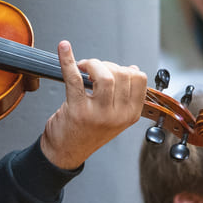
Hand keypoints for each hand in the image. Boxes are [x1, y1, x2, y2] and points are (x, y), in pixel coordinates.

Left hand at [40, 40, 148, 169]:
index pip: (139, 79)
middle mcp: (118, 115)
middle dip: (105, 64)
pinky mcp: (78, 110)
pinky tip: (64, 49)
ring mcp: (99, 114)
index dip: (123, 68)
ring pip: (104, 75)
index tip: (109, 70)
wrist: (65, 153)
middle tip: (91, 69)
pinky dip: (67, 60)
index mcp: (130, 115)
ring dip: (92, 64)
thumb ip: (124, 95)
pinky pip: (74, 77)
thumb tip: (132, 69)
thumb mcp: (115, 116)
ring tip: (82, 67)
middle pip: (121, 73)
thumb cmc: (86, 132)